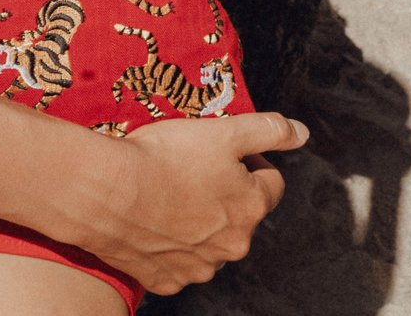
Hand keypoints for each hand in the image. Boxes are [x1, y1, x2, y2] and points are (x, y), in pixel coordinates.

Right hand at [82, 111, 309, 294]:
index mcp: (250, 208)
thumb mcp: (222, 130)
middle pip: (240, 213)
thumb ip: (267, 130)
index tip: (222, 149)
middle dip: (223, 191)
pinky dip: (169, 241)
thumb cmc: (165, 157)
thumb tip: (301, 133)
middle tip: (191, 166)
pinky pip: (177, 259)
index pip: (270, 181)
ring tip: (167, 190)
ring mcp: (199, 267)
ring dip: (198, 218)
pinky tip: (151, 218)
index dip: (249, 159)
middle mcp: (232, 246)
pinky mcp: (167, 279)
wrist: (108, 194)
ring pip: (209, 239)